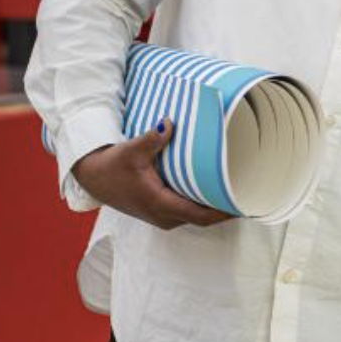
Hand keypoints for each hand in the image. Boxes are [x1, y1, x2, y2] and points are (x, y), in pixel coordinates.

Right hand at [71, 124, 234, 230]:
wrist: (92, 178)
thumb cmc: (111, 166)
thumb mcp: (131, 150)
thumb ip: (152, 138)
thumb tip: (169, 123)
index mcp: (161, 205)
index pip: (202, 215)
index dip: (226, 212)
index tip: (245, 204)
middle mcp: (163, 216)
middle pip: (203, 218)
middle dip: (225, 209)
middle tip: (248, 194)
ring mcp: (161, 216)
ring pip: (196, 217)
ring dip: (214, 208)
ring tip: (234, 192)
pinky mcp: (159, 212)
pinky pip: (188, 212)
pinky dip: (202, 205)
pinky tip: (213, 192)